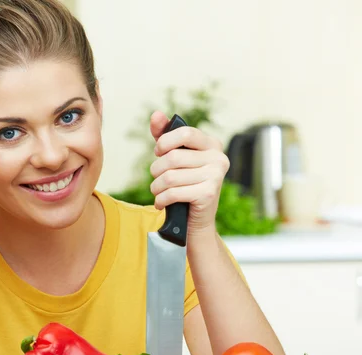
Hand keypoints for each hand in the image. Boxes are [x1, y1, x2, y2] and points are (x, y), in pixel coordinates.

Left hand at [149, 111, 228, 234]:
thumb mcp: (174, 157)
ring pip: (170, 176)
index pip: (184, 132)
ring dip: (157, 187)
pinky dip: (161, 200)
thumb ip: (164, 135)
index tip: (158, 152)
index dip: (164, 142)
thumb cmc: (183, 184)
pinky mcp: (208, 194)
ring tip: (158, 192)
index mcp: (212, 144)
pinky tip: (161, 203)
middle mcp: (219, 158)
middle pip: (173, 157)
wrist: (195, 220)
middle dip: (156, 169)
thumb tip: (156, 114)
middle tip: (156, 178)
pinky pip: (173, 192)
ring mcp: (216, 176)